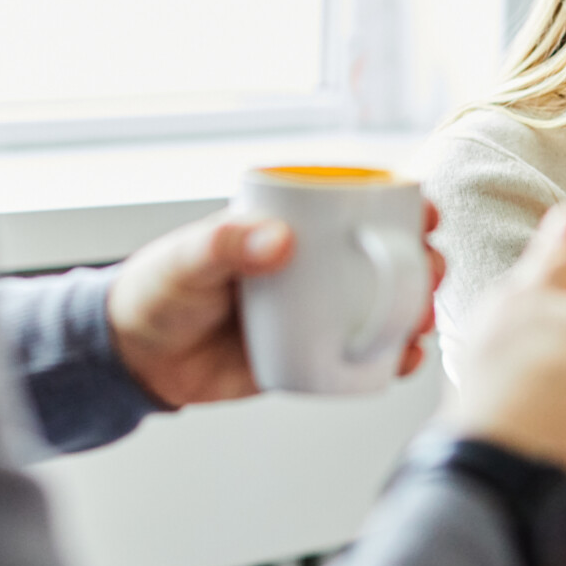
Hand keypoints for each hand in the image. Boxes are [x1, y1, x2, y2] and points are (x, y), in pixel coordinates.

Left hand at [107, 203, 445, 406]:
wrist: (138, 358)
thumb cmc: (159, 288)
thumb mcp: (188, 257)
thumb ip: (227, 243)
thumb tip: (282, 240)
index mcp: (295, 227)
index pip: (358, 205)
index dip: (401, 204)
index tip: (422, 209)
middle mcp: (317, 266)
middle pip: (387, 257)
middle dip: (422, 262)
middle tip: (428, 272)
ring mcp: (318, 312)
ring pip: (384, 307)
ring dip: (416, 311)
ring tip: (419, 322)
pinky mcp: (311, 356)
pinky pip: (361, 356)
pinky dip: (389, 359)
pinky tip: (402, 361)